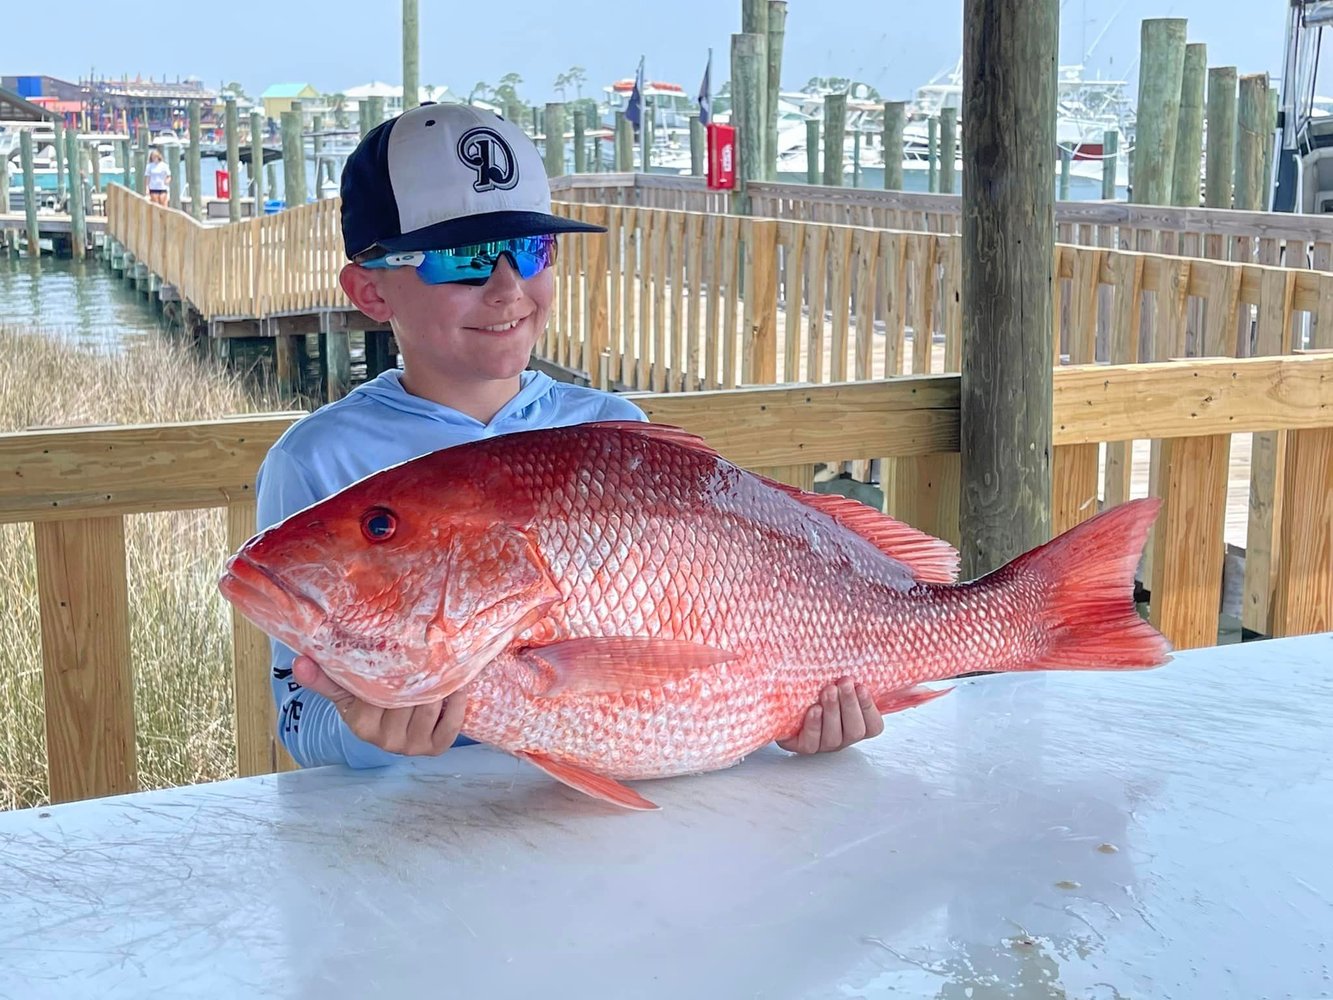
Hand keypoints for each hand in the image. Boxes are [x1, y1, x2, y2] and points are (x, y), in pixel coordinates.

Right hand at [292, 655, 466, 756]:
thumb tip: (298, 661)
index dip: (394, 672)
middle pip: (409, 701)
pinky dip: (457, 706)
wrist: (384, 723)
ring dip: (441, 687)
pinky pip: (450, 727)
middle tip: (432, 648)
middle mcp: (385, 740)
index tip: (404, 647)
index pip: (379, 695)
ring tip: (446, 663)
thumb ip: (323, 677)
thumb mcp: (344, 689)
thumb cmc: (364, 699)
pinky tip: (459, 686)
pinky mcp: (433, 750)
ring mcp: (410, 747)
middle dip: (421, 676)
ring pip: (430, 710)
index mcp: (360, 724)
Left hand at [777, 677, 883, 753]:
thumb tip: (863, 640)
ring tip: (828, 691)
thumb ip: (849, 674)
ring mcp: (824, 744)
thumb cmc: (816, 689)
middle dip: (850, 704)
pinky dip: (814, 725)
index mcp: (856, 724)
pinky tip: (813, 709)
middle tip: (844, 683)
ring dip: (833, 711)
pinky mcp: (804, 746)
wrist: (784, 703)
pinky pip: (812, 743)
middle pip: (855, 730)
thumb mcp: (836, 681)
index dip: (869, 708)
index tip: (861, 686)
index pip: (873, 725)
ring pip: (834, 737)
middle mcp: (843, 737)